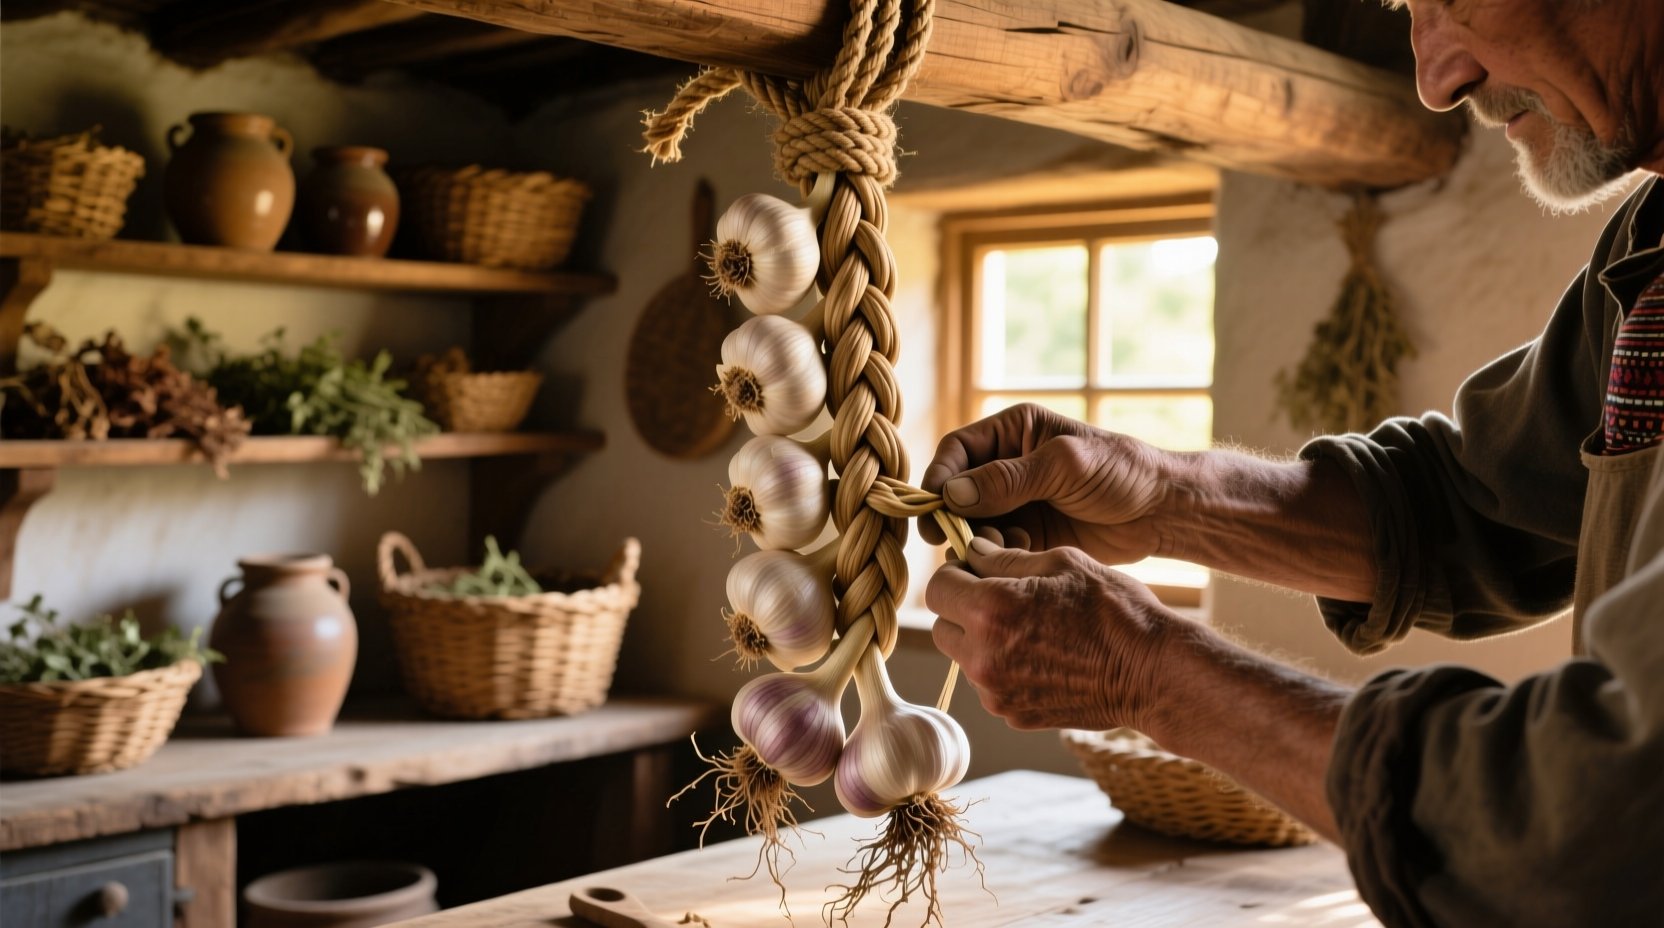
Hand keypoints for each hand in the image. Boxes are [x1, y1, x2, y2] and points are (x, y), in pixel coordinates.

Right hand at [919, 403, 1171, 565]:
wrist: (1162, 512)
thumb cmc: (1121, 472)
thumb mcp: (1065, 466)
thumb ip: (1009, 478)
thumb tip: (953, 494)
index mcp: (1013, 432)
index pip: (957, 450)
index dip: (938, 476)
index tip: (931, 506)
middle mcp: (1007, 465)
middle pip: (957, 490)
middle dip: (951, 515)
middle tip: (945, 540)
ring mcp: (1016, 503)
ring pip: (972, 523)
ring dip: (975, 538)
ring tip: (992, 551)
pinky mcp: (1027, 535)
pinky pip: (995, 546)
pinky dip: (995, 556)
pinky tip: (1016, 559)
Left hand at [925, 536, 1177, 731]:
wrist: (1151, 673)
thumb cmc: (1114, 609)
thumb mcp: (1062, 562)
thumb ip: (1004, 558)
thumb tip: (971, 553)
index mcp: (990, 609)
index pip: (937, 587)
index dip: (956, 574)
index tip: (979, 571)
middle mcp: (982, 656)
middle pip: (942, 625)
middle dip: (963, 609)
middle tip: (1002, 599)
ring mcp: (995, 691)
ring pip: (963, 657)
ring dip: (981, 641)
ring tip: (1029, 629)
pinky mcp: (1011, 714)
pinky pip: (989, 684)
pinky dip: (1003, 669)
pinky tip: (1042, 657)